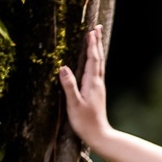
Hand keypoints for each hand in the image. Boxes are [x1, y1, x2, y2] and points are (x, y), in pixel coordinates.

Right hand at [59, 25, 110, 146]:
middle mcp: (97, 82)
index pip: (92, 59)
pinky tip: (94, 61)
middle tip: (96, 27)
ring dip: (97, 50)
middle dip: (97, 42)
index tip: (91, 31)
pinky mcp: (97, 92)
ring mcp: (98, 87)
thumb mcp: (74, 104)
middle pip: (98, 58)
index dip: (91, 45)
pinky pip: (97, 71)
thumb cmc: (85, 122)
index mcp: (92, 83)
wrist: (99, 135)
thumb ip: (69, 86)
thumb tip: (63, 68)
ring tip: (96, 38)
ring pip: (99, 64)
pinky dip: (96, 61)